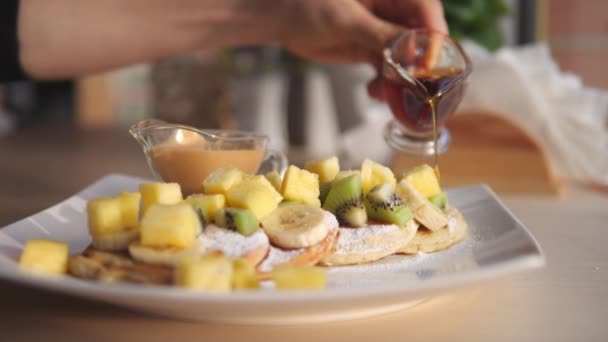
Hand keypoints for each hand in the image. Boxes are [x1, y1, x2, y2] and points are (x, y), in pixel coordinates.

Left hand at [278, 0, 446, 99]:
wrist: (279, 17)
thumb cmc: (306, 3)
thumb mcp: (344, 18)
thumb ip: (379, 33)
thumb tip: (414, 50)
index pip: (425, 9)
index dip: (433, 36)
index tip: (431, 64)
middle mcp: (393, 8)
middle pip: (422, 36)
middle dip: (419, 64)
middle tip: (414, 88)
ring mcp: (383, 30)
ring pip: (407, 56)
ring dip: (402, 79)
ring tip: (386, 95)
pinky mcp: (372, 48)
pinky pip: (390, 67)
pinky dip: (386, 83)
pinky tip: (375, 93)